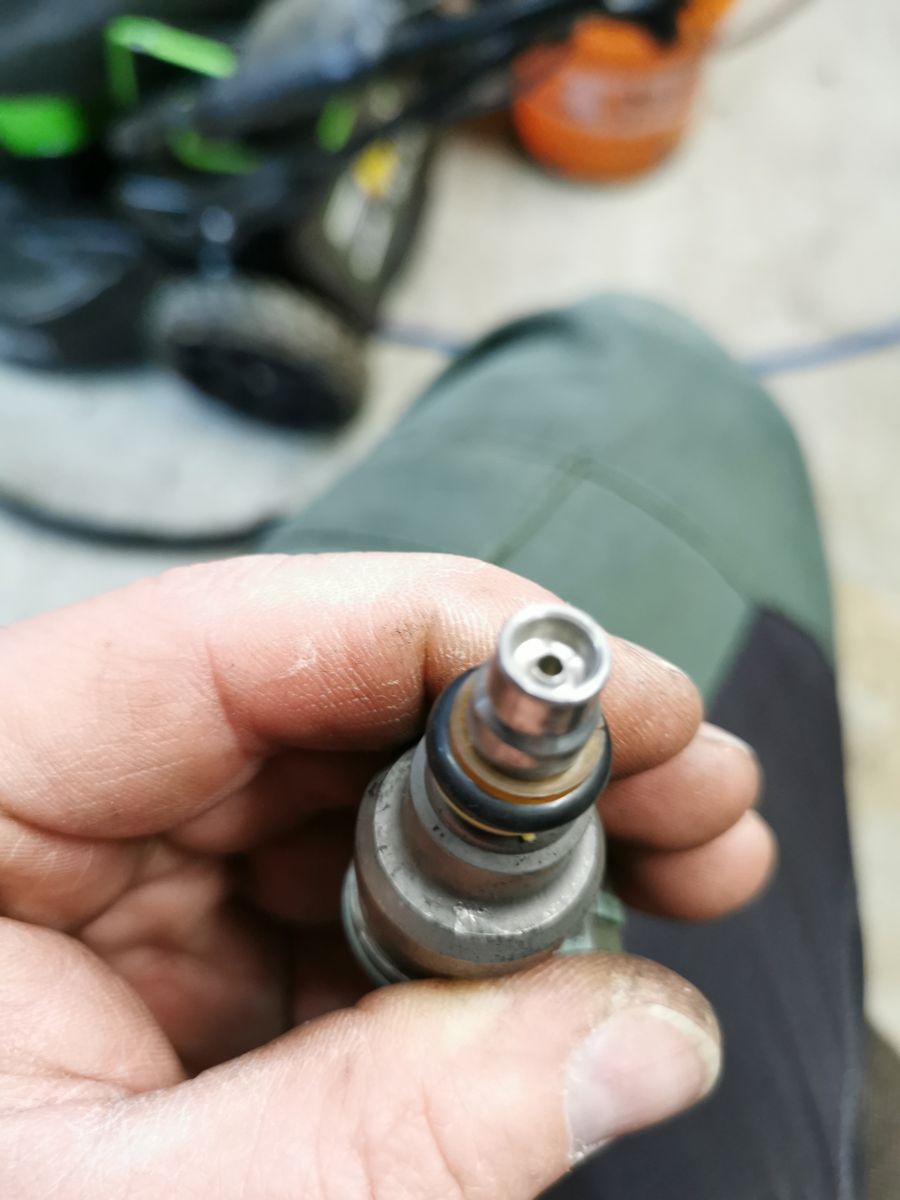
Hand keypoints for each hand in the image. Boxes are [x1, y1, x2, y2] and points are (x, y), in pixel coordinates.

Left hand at [0, 554, 772, 1198]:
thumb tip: (642, 1032)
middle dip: (527, 747)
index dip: (443, 639)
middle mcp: (55, 806)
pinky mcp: (185, 949)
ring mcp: (129, 877)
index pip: (221, 642)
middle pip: (323, 708)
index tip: (612, 690)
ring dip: (522, 834)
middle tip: (686, 777)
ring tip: (677, 850)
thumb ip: (392, 1129)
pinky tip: (573, 946)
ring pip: (359, 798)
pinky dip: (470, 925)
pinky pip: (352, 897)